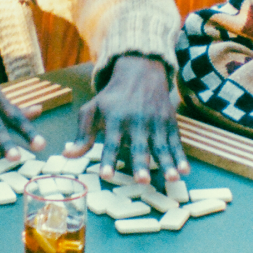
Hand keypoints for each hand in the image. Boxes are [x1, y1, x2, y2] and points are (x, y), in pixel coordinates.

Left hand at [64, 55, 188, 182]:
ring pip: (161, 145)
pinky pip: (176, 142)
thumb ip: (82, 135)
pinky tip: (185, 170)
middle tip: (142, 180)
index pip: (110, 142)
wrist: (140, 72)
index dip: (108, 158)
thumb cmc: (112, 97)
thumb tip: (66, 156)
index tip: (105, 175)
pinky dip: (181, 156)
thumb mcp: (92, 110)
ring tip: (173, 178)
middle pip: (139, 145)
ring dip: (167, 162)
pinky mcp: (169, 122)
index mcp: (115, 117)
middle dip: (141, 162)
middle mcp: (136, 119)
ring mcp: (155, 121)